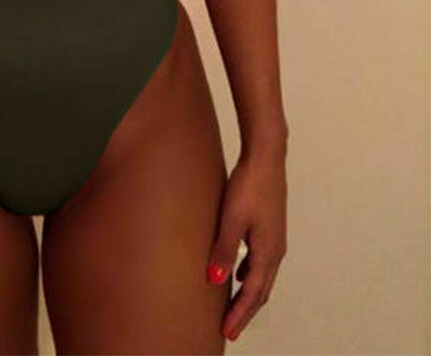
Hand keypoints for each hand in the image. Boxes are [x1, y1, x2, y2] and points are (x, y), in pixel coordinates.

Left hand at [206, 149, 286, 340]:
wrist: (265, 158)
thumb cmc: (249, 186)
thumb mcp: (231, 218)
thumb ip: (224, 249)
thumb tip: (216, 281)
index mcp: (268, 252)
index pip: (253, 294)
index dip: (240, 315)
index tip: (227, 332)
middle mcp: (276, 251)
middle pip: (261, 291)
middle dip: (245, 311)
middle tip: (229, 329)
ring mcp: (275, 239)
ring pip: (262, 277)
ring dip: (248, 294)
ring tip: (232, 307)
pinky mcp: (269, 228)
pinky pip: (260, 261)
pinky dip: (250, 275)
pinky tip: (236, 272)